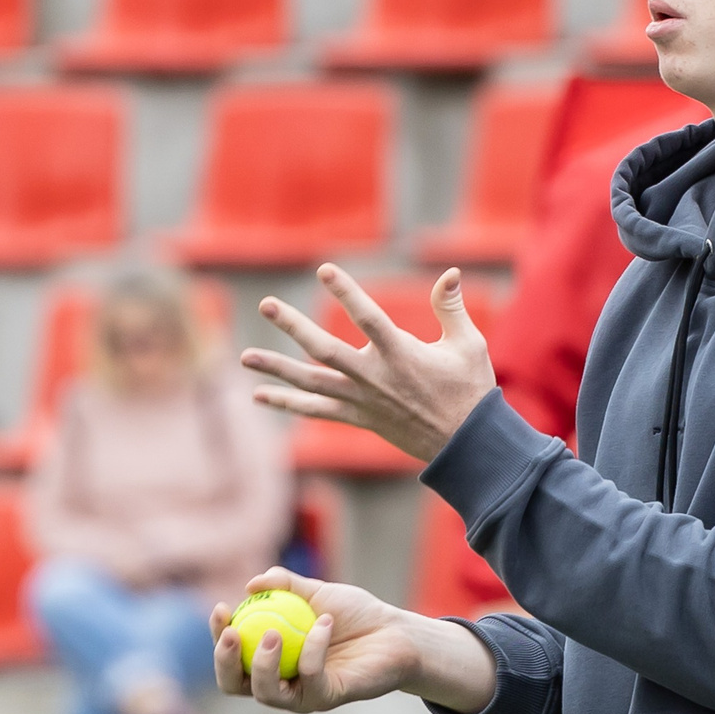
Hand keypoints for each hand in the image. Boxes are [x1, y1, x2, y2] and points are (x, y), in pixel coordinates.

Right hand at [209, 568, 495, 713]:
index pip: (232, 656)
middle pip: (236, 685)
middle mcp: (280, 682)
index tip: (221, 609)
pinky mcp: (328, 697)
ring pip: (266, 693)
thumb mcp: (316, 592)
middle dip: (225, 662)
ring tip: (272, 632)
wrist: (395, 631)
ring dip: (262, 664)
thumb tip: (252, 584)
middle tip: (231, 633)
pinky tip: (324, 622)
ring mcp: (302, 694)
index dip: (218, 637)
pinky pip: (310, 678)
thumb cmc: (354, 614)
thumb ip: (284, 584)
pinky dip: (313, 648)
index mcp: (269, 659)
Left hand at [239, 266, 495, 461]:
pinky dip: (287, 403)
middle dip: (292, 326)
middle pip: (324, 349)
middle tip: (266, 305)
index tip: (324, 269)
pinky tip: (260, 394)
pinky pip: (315, 411)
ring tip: (244, 356)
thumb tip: (449, 271)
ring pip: (311, 383)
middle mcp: (375, 377)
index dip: (346, 292)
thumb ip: (450, 307)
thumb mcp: (468, 344)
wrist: (465, 444)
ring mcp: (362, 400)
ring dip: (276, 369)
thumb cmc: (470, 389)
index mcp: (401, 354)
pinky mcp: (357, 418)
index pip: (368, 317)